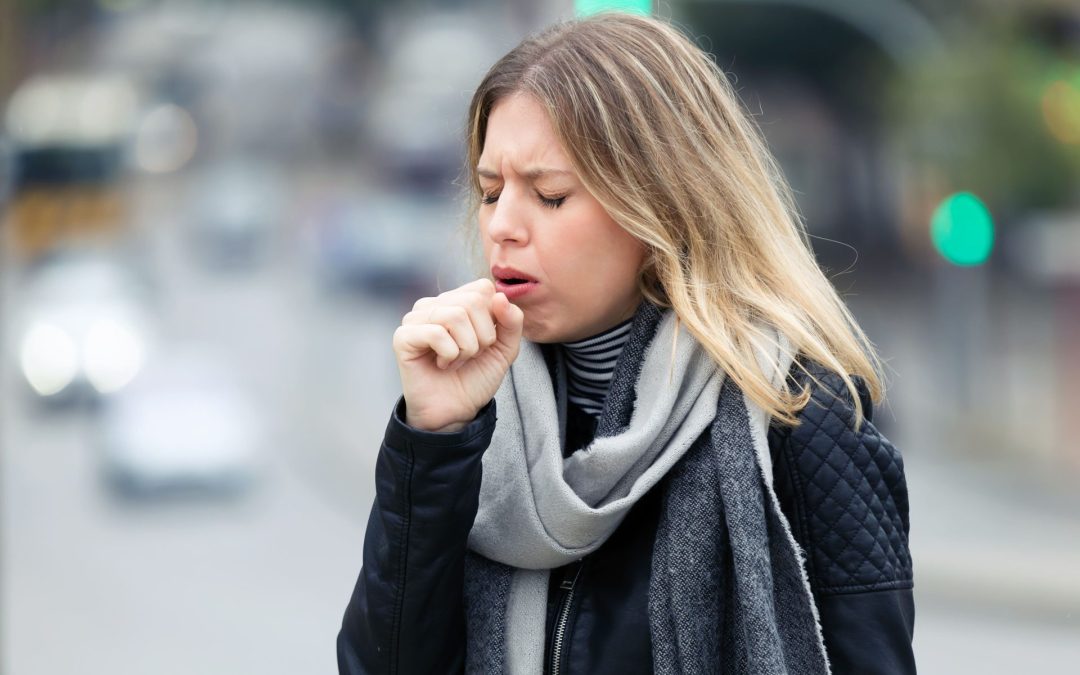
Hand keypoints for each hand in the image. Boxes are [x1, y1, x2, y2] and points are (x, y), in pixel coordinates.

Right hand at [392, 278, 524, 431]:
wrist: (456, 411)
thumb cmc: (475, 377)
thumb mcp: (505, 348)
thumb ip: (512, 321)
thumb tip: (500, 297)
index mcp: (457, 301)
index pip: (483, 288)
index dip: (494, 317)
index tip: (486, 341)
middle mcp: (434, 304)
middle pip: (472, 301)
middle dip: (483, 336)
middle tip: (471, 355)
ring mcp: (416, 318)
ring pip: (455, 316)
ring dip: (466, 348)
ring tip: (456, 360)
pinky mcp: (403, 337)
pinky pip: (436, 333)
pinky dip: (449, 354)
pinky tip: (442, 365)